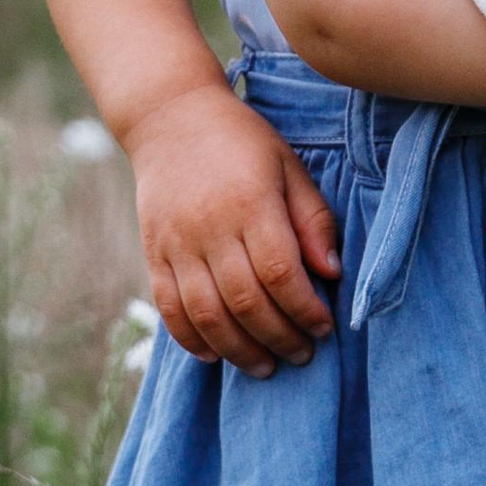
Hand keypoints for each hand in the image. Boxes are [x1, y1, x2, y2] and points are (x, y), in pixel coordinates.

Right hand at [125, 81, 342, 375]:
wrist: (170, 118)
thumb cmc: (242, 143)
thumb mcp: (289, 167)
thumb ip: (313, 219)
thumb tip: (331, 273)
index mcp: (250, 203)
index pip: (280, 273)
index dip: (305, 309)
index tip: (324, 327)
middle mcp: (210, 228)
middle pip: (245, 301)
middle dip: (279, 338)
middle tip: (302, 355)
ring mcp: (176, 243)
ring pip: (207, 314)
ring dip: (239, 350)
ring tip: (265, 366)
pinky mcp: (153, 253)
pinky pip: (169, 308)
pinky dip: (192, 339)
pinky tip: (217, 355)